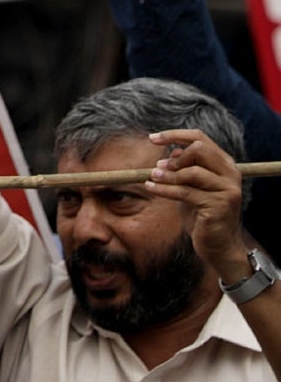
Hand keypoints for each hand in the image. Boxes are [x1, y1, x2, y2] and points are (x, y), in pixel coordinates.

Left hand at [147, 127, 249, 284]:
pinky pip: (186, 192)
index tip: (152, 138)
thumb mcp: (192, 188)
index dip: (174, 135)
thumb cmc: (203, 216)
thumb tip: (172, 151)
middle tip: (159, 167)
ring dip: (167, 174)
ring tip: (152, 177)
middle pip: (199, 149)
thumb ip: (185, 169)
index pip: (200, 138)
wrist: (219, 247)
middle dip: (175, 156)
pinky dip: (164, 189)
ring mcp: (228, 190)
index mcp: (225, 165)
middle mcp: (231, 174)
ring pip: (192, 171)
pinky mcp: (219, 205)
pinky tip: (150, 187)